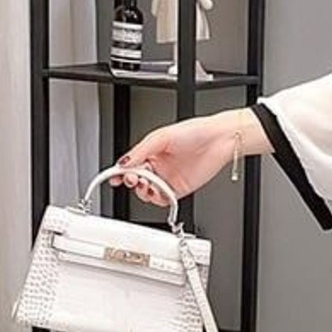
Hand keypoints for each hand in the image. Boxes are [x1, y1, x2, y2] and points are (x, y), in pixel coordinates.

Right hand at [109, 115, 232, 204]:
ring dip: (143, 191)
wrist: (218, 140)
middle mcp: (158, 166)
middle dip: (131, 181)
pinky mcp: (180, 189)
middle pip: (137, 179)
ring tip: (146, 185)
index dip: (120, 172)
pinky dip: (158, 199)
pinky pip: (164, 199)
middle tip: (133, 179)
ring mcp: (168, 178)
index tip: (113, 177)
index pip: (130, 164)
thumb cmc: (194, 132)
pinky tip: (157, 193)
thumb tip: (123, 163)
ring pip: (148, 191)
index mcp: (151, 152)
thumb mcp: (161, 137)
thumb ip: (140, 151)